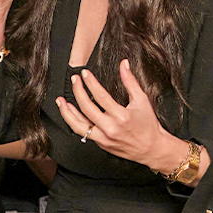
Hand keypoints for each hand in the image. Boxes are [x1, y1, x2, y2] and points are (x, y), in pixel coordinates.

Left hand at [55, 60, 191, 173]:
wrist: (151, 148)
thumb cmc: (148, 125)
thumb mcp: (142, 100)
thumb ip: (131, 81)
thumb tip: (123, 64)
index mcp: (121, 116)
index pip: (100, 96)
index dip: (90, 83)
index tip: (84, 74)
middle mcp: (110, 128)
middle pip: (87, 108)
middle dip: (78, 91)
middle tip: (75, 80)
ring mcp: (104, 138)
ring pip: (78, 125)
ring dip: (67, 112)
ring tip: (61, 101)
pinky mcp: (100, 143)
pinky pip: (83, 132)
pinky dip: (74, 122)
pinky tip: (69, 113)